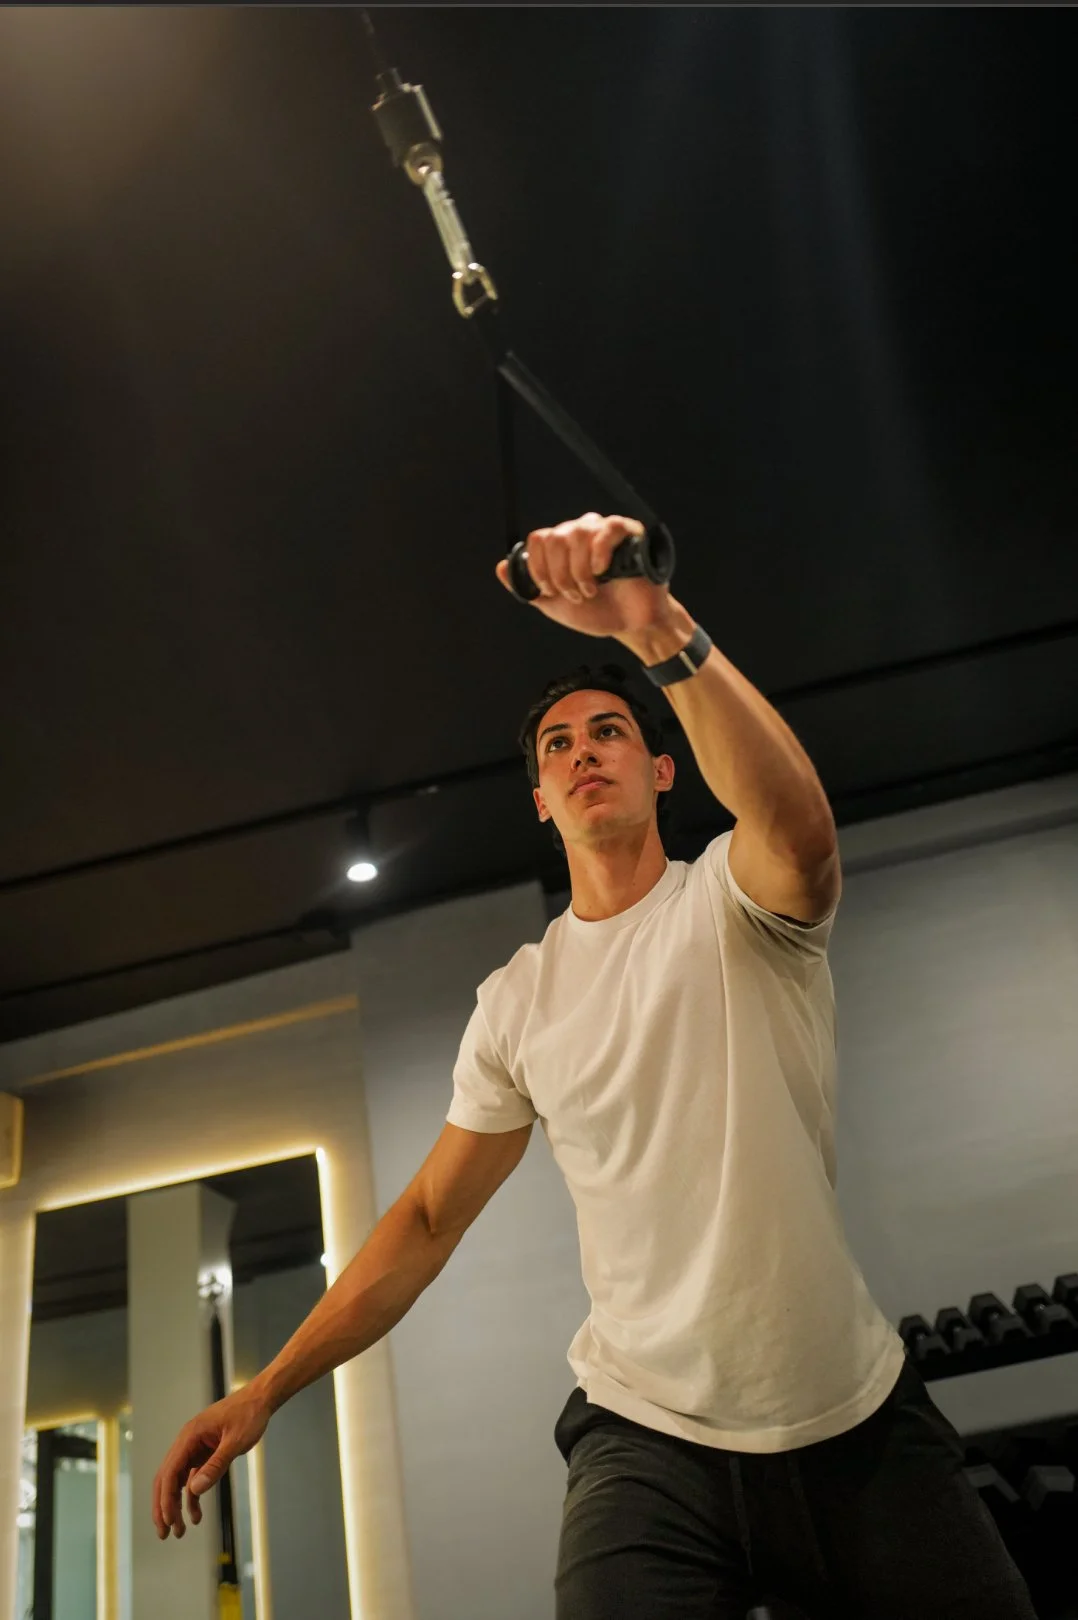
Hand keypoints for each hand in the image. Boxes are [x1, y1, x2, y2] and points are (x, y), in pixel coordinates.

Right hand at [152, 1384, 271, 1540]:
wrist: (261, 1399)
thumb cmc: (249, 1415)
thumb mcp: (235, 1441)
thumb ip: (216, 1465)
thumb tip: (194, 1490)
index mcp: (189, 1436)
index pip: (169, 1472)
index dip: (166, 1499)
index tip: (168, 1522)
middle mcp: (187, 1442)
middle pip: (167, 1479)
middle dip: (164, 1507)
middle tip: (165, 1534)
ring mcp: (195, 1448)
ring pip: (178, 1481)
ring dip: (176, 1506)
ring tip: (180, 1531)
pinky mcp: (204, 1453)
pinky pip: (193, 1478)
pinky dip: (192, 1497)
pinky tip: (196, 1515)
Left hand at [494, 512, 671, 638]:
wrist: (630, 625)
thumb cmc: (596, 613)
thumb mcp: (554, 605)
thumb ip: (527, 587)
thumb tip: (500, 567)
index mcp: (563, 546)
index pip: (539, 539)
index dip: (539, 567)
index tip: (551, 591)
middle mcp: (581, 533)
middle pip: (555, 537)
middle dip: (560, 573)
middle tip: (574, 595)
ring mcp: (604, 531)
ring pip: (577, 533)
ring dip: (579, 570)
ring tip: (590, 591)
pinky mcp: (630, 534)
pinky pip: (608, 529)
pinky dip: (599, 553)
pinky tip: (603, 572)